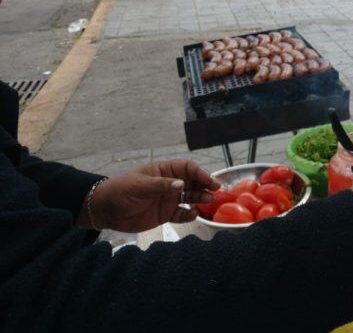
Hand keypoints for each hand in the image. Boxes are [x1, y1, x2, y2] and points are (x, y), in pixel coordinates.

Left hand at [81, 160, 220, 232]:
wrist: (105, 211)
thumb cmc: (121, 191)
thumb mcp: (139, 185)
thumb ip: (161, 185)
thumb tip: (182, 184)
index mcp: (164, 171)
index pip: (187, 168)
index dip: (200, 173)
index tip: (209, 181)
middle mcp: (170, 184)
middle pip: (193, 182)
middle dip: (205, 185)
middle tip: (215, 192)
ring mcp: (168, 199)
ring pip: (191, 197)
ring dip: (200, 199)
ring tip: (208, 202)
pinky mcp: (165, 214)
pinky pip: (182, 214)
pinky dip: (189, 214)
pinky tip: (193, 214)